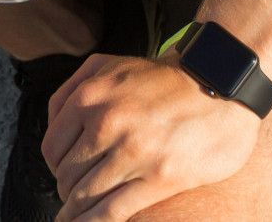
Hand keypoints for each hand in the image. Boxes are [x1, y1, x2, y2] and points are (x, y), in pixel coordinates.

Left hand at [44, 53, 261, 219]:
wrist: (219, 86)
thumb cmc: (162, 78)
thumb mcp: (110, 65)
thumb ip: (73, 88)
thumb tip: (52, 123)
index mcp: (91, 97)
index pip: (53, 149)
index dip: (55, 168)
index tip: (62, 176)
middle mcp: (107, 124)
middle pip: (68, 175)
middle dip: (67, 191)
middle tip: (71, 199)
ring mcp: (134, 152)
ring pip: (87, 195)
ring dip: (76, 212)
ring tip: (74, 219)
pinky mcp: (160, 178)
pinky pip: (114, 210)